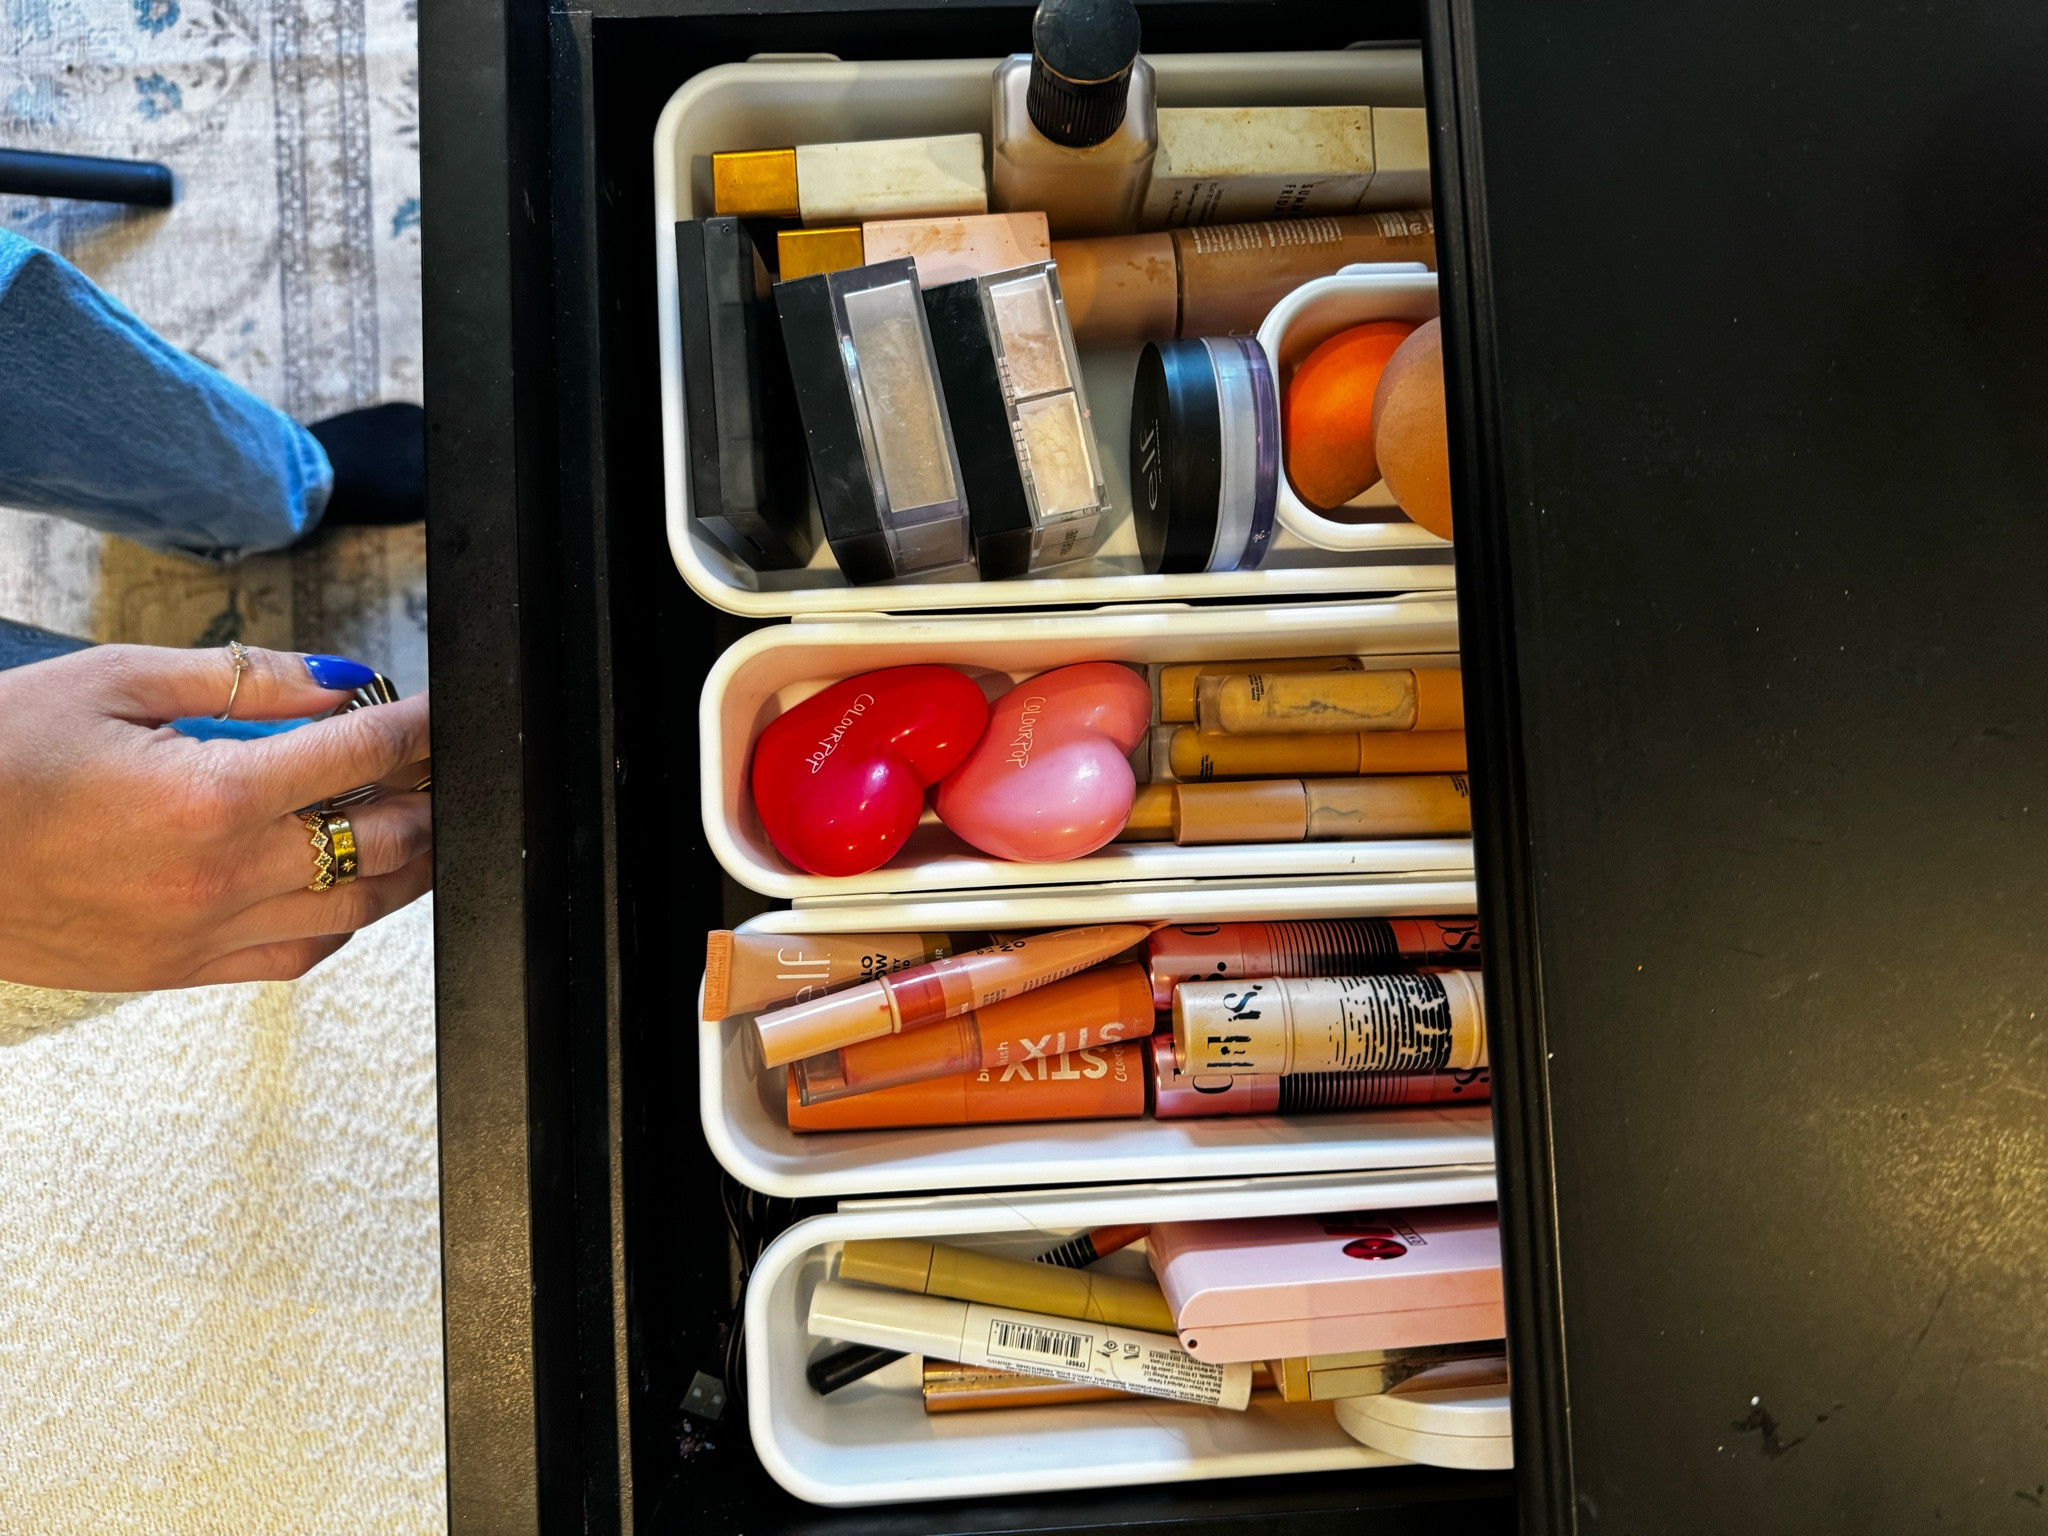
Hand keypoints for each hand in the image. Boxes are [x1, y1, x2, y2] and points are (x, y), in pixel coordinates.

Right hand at [0, 644, 431, 989]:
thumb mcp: (112, 681)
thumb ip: (243, 680)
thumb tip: (339, 679)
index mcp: (213, 796)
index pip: (362, 754)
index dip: (422, 727)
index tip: (445, 712)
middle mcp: (224, 875)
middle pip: (386, 839)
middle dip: (432, 797)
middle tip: (446, 767)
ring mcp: (205, 933)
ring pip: (359, 908)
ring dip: (409, 864)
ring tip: (425, 823)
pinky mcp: (178, 970)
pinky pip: (298, 956)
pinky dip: (344, 920)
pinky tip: (351, 884)